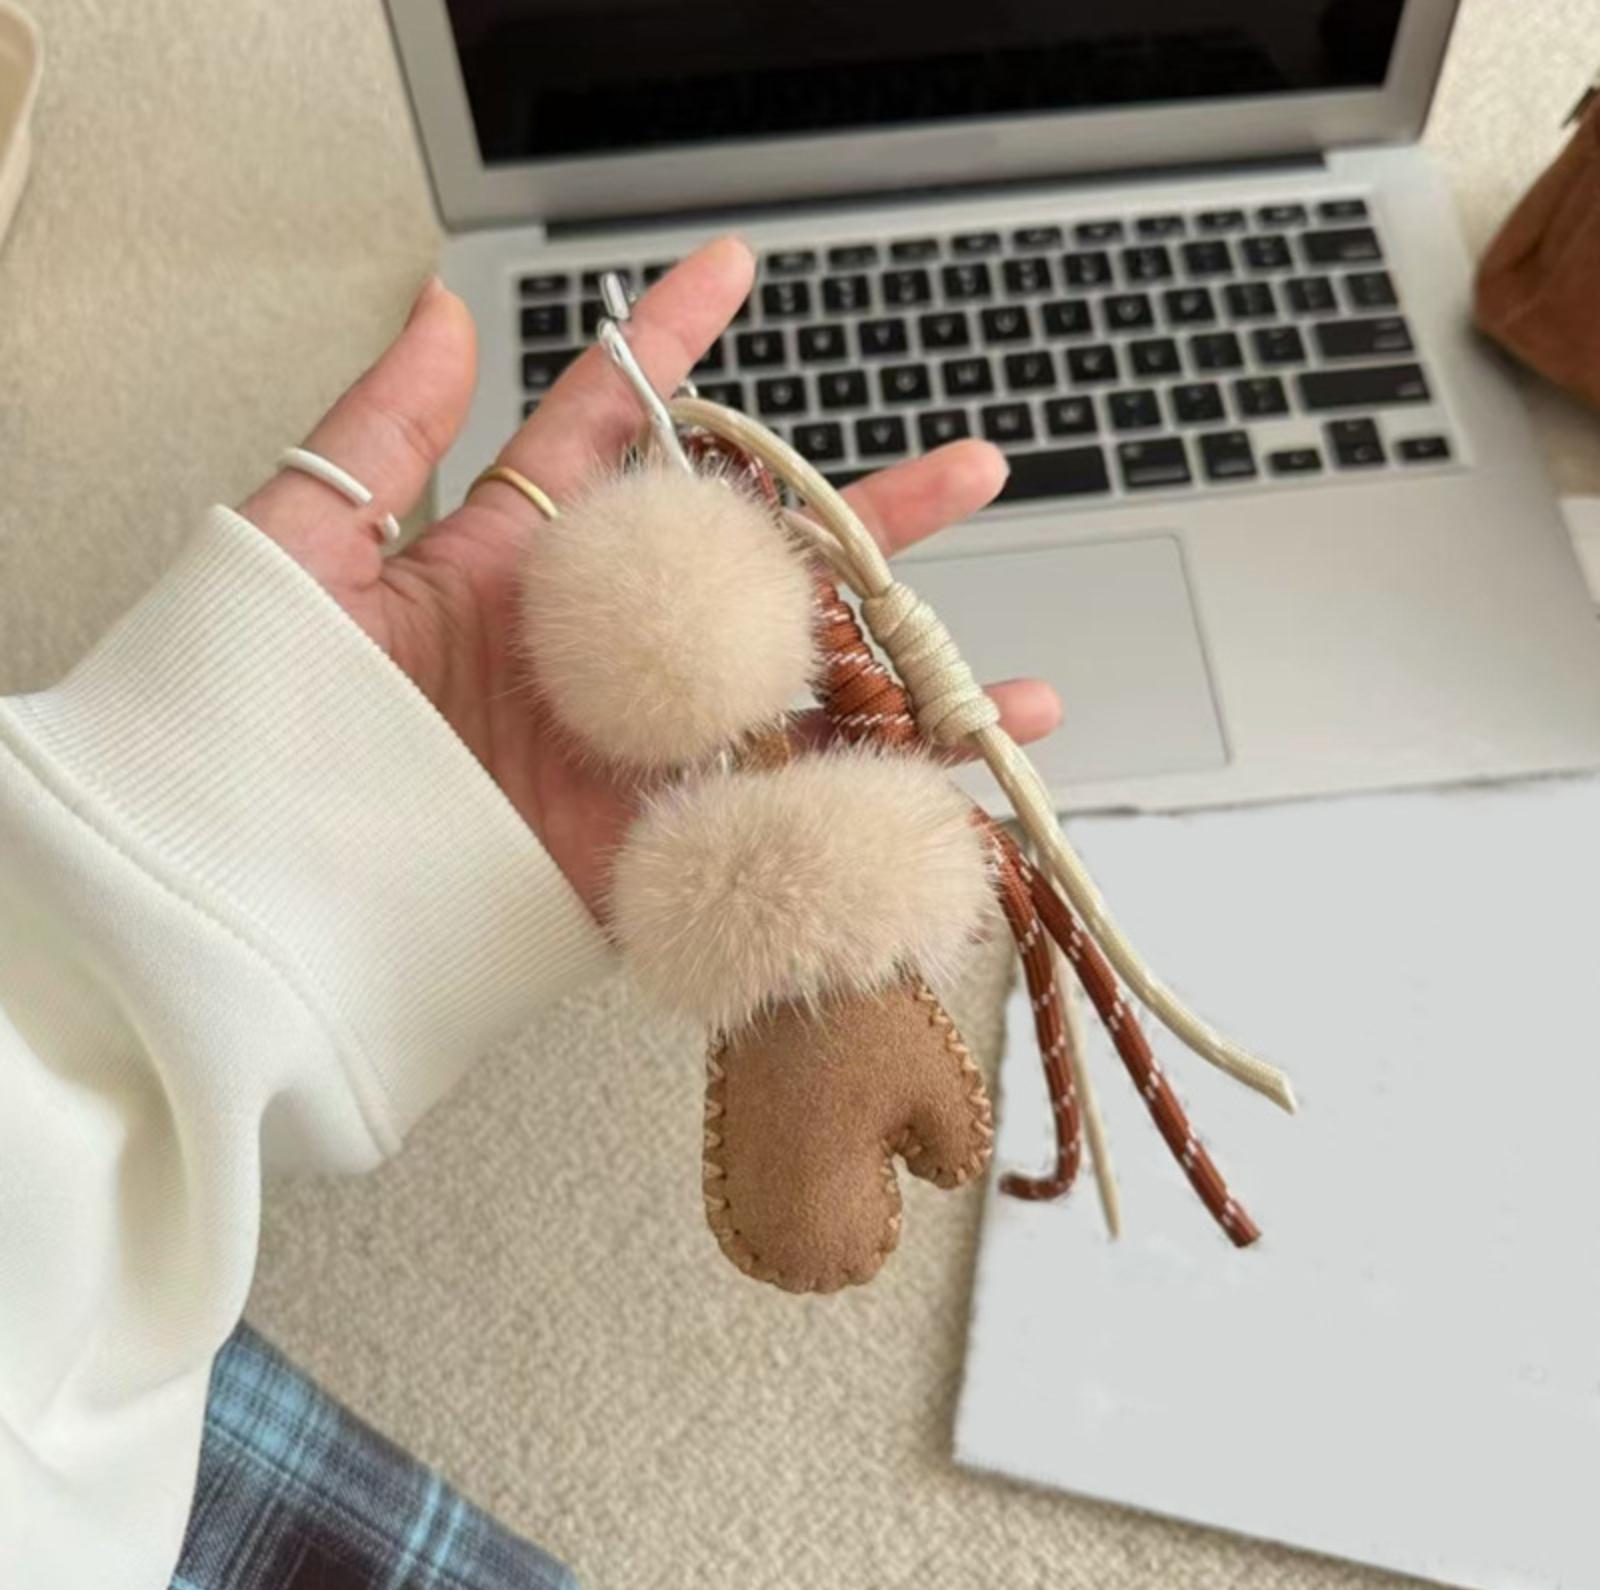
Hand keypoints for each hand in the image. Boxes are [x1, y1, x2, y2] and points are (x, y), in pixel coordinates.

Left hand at [241, 237, 1060, 913]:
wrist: (250, 887)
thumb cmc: (262, 715)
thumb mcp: (312, 549)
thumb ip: (385, 430)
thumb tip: (436, 300)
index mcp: (527, 569)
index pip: (622, 438)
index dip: (674, 351)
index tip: (732, 274)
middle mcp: (603, 657)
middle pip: (758, 575)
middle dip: (867, 523)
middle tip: (966, 477)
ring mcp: (637, 756)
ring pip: (796, 709)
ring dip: (910, 696)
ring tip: (1012, 688)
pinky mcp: (650, 850)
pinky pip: (773, 829)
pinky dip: (866, 824)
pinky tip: (951, 811)